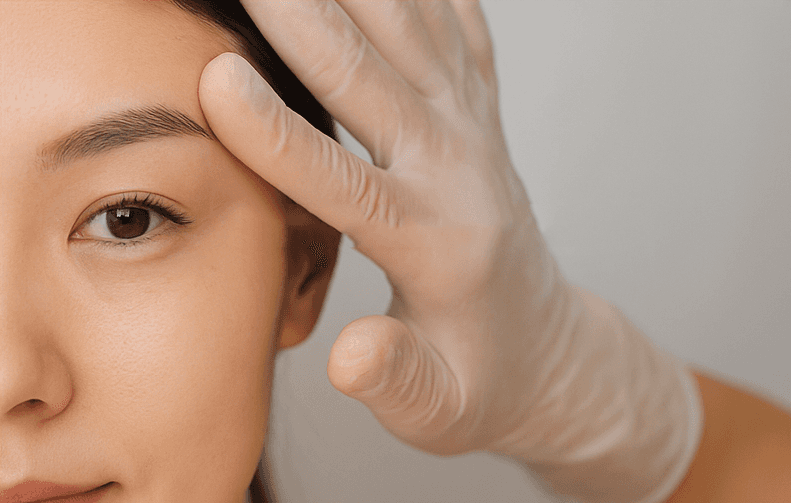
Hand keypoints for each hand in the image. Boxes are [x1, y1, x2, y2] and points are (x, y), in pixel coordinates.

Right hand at [197, 0, 571, 456]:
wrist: (546, 350)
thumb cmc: (482, 384)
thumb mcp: (440, 411)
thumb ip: (398, 383)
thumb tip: (349, 355)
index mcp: (437, 244)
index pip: (346, 184)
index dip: (276, 136)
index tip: (214, 78)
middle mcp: (460, 171)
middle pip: (374, 81)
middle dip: (297, 17)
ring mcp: (474, 131)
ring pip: (412, 30)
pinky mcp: (481, 114)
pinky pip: (457, 25)